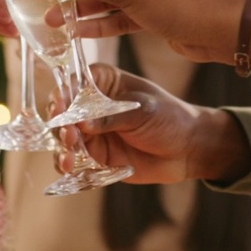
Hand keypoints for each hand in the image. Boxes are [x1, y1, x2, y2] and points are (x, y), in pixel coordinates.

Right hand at [71, 64, 250, 183]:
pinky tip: (70, 169)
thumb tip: (81, 124)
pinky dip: (70, 164)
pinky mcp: (96, 155)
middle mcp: (92, 105)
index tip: (61, 108)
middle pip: (64, 113)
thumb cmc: (169, 118)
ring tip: (68, 158)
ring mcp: (92, 132)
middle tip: (68, 136)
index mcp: (103, 82)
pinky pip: (75, 160)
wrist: (188, 149)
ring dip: (62, 148)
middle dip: (61, 125)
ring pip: (65, 138)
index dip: (64, 95)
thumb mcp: (142, 111)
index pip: (74, 84)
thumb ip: (111, 117)